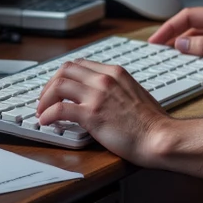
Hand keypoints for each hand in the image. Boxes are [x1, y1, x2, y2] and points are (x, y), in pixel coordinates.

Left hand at [36, 57, 171, 164]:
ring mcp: (97, 95)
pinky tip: (46, 122)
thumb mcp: (135, 93)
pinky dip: (48, 114)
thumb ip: (117, 89)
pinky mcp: (92, 114)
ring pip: (58, 85)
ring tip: (42, 112)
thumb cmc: (152, 122)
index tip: (57, 88)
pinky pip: (59, 108)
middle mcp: (104, 79)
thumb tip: (101, 96)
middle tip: (45, 100)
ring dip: (45, 99)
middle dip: (50, 84)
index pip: (79, 64)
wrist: (160, 137)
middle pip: (64, 70)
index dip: (63, 76)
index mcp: (115, 72)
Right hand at [149, 4, 202, 69]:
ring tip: (171, 59)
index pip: (187, 17)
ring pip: (200, 37)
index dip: (168, 28)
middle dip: (173, 38)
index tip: (155, 40)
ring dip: (186, 47)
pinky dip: (199, 52)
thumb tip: (181, 45)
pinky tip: (194, 62)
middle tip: (158, 53)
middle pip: (191, 27)